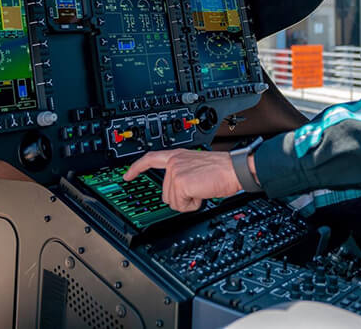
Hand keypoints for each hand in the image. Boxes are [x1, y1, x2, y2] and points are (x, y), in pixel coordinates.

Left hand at [123, 149, 241, 211]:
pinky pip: (180, 205)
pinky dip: (192, 204)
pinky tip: (202, 193)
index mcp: (178, 156)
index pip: (150, 158)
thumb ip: (182, 173)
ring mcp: (176, 171)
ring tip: (201, 189)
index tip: (127, 175)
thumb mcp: (196, 167)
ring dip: (187, 201)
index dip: (136, 168)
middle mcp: (174, 161)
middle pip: (164, 193)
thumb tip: (178, 191)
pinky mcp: (180, 182)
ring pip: (171, 201)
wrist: (234, 169)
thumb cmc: (222, 170)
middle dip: (181, 197)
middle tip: (198, 188)